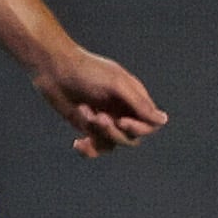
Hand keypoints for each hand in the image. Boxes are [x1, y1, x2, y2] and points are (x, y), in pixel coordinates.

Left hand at [32, 46, 168, 157]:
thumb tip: (163, 121)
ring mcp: (105, 120)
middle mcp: (122, 110)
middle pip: (131, 137)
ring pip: (113, 144)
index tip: (121, 120)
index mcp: (134, 98)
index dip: (138, 128)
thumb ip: (140, 104)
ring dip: (97, 134)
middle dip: (113, 131)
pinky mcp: (88, 127)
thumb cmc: (87, 71)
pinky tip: (78, 143)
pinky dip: (88, 149)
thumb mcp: (116, 84)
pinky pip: (96, 148)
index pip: (149, 124)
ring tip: (83, 112)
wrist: (54, 68)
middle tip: (97, 116)